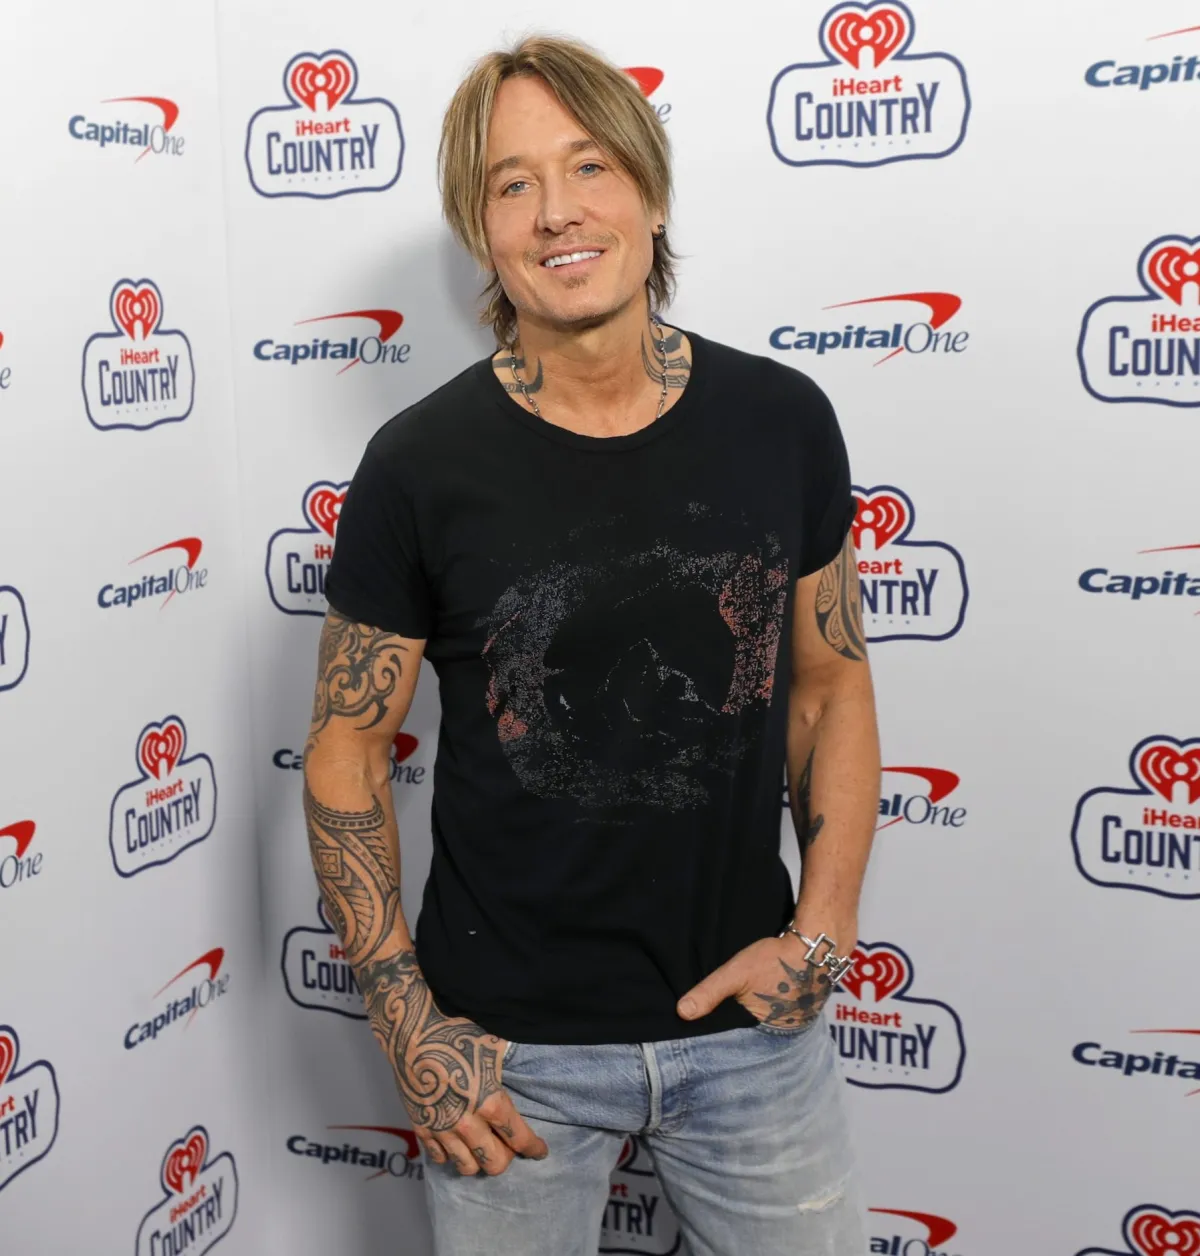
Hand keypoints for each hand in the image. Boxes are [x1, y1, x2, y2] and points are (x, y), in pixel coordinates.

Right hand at [358, 951, 548, 1175]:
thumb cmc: (456, 1033)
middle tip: (508, 1145)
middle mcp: (467, 1123)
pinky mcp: (421, 1128)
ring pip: (467, 1167)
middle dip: (507, 1157)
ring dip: (479, 1161)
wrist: (413, 1032)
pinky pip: (440, 1158)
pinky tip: (456, 1143)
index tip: (540, 1151)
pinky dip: (451, 1155)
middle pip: (494, 1163)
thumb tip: (530, 1074)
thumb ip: (508, 1073)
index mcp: (490, 1102)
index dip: (534, 1148)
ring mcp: (442, 1129)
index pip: (519, 1138)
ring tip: (482, 1148)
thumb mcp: (493, 1048)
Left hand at [676, 921, 854, 1029]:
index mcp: (764, 1030)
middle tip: (723, 1015)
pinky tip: (762, 997)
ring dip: (754, 1018)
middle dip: (737, 1028)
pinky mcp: (802, 1008)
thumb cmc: (776, 960)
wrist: (817, 946)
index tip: (705, 1030)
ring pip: (766, 1024)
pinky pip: (780, 1013)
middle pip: (751, 1034)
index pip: (736, 1040)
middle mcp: (782, 1033)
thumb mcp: (736, 974)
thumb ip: (710, 993)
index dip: (722, 1035)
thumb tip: (682, 1013)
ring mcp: (795, 1021)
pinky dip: (770, 1008)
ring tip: (741, 1006)